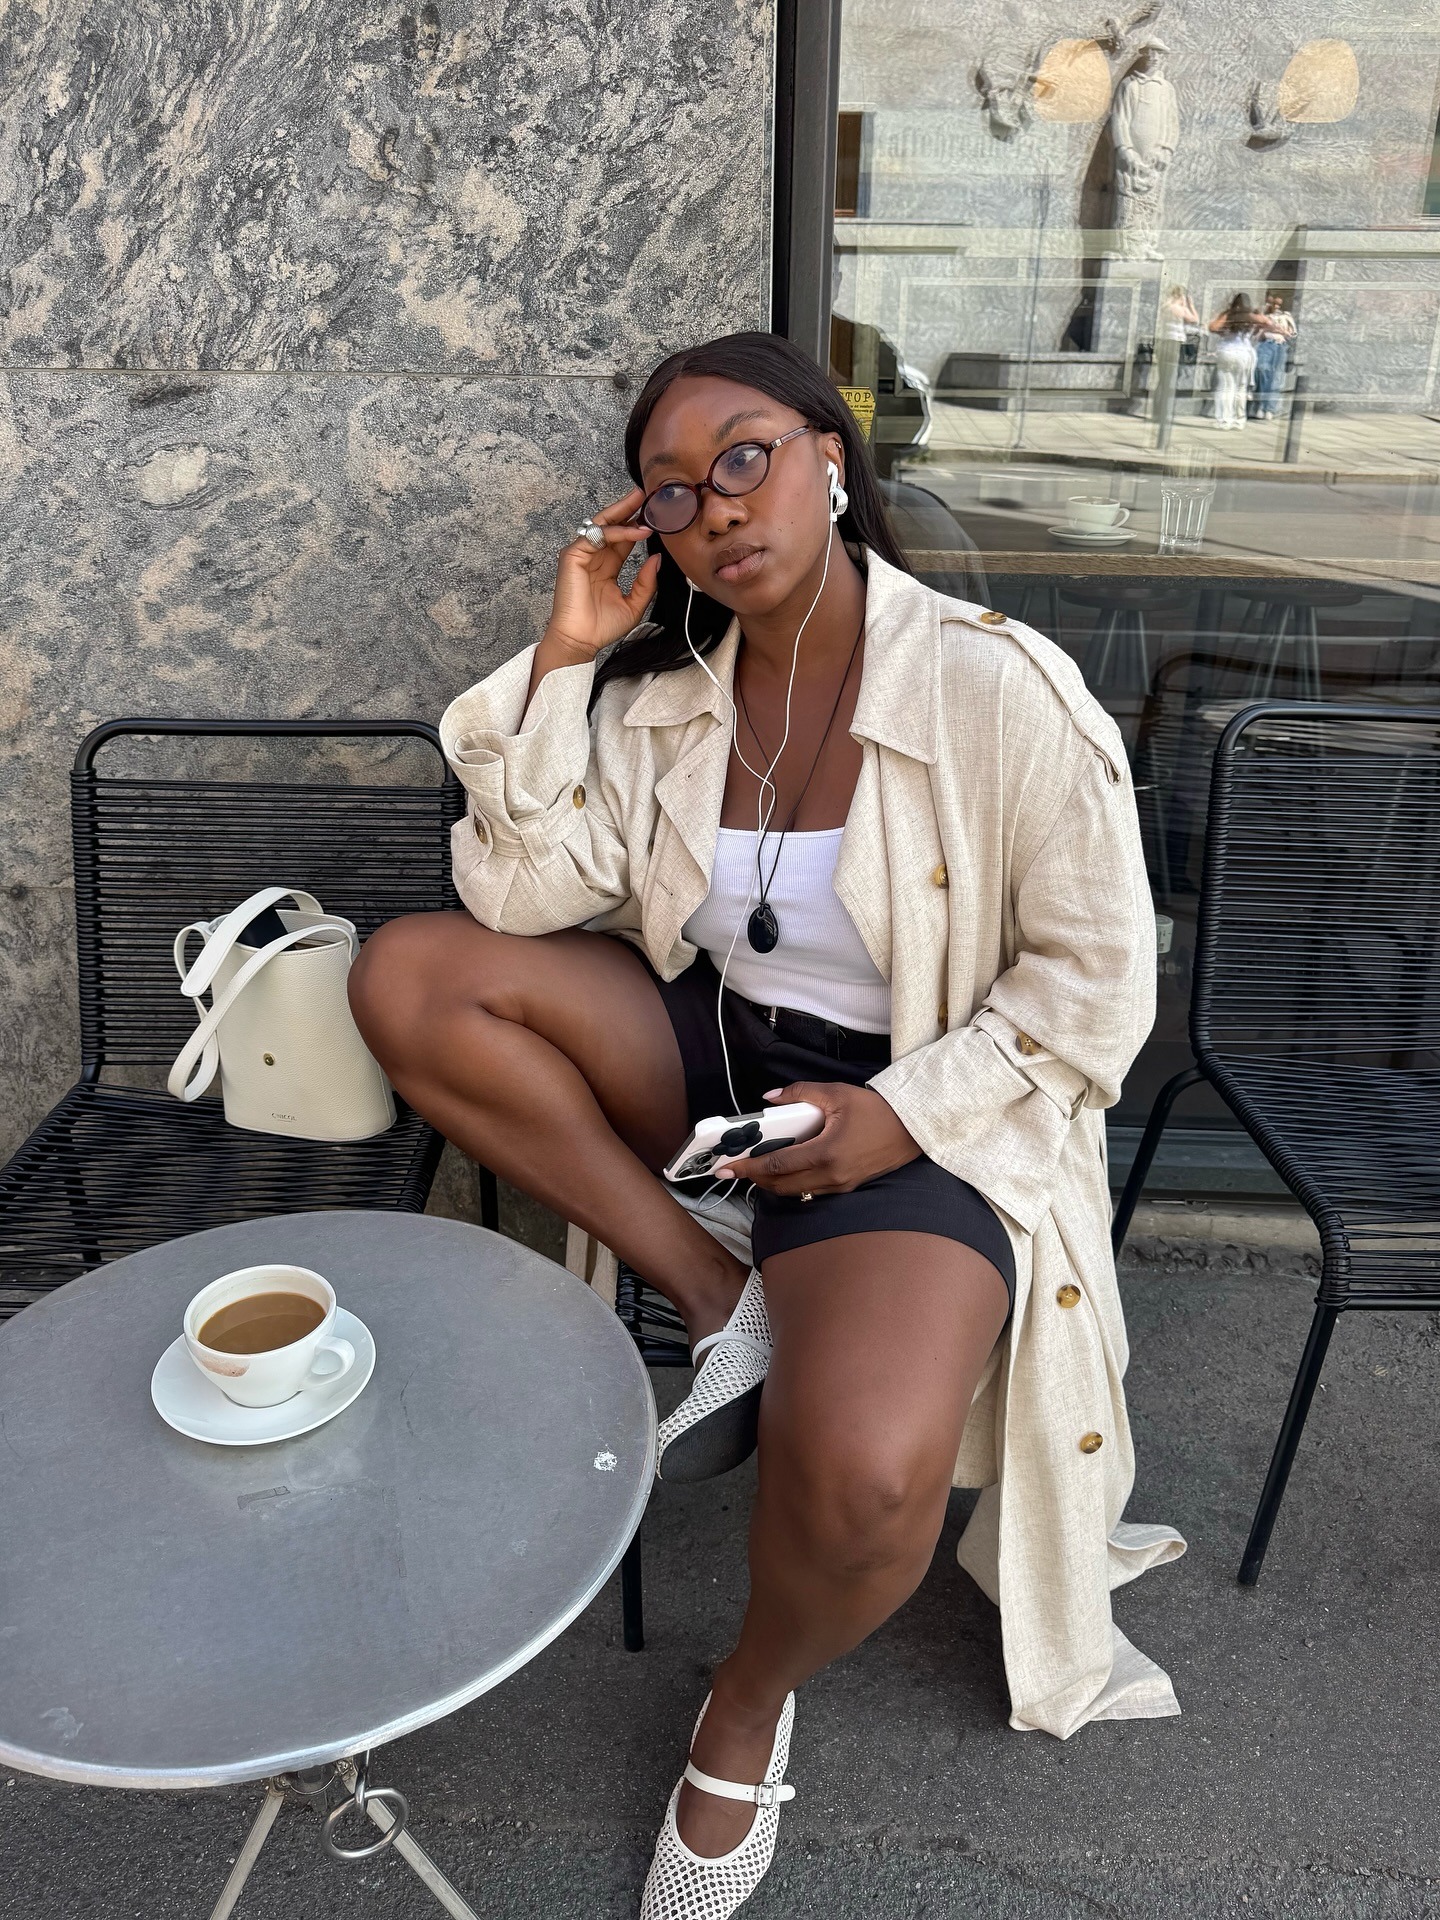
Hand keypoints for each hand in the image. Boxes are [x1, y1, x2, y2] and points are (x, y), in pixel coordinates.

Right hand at [541, 485, 659, 666]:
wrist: (581, 640)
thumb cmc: (602, 626)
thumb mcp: (634, 603)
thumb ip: (646, 582)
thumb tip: (656, 559)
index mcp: (607, 566)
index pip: (624, 539)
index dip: (638, 526)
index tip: (657, 516)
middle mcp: (595, 556)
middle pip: (613, 525)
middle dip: (629, 508)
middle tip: (647, 494)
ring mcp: (582, 554)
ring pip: (603, 524)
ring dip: (623, 512)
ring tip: (642, 501)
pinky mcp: (573, 556)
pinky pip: (596, 536)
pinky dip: (616, 532)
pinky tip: (635, 531)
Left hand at [713, 1082, 921, 1196]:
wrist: (912, 1128)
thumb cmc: (876, 1110)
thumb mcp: (836, 1094)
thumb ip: (800, 1093)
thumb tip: (770, 1098)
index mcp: (826, 1153)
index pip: (776, 1165)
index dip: (748, 1167)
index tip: (727, 1167)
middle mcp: (831, 1176)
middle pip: (780, 1185)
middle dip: (755, 1179)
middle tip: (736, 1168)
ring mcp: (840, 1186)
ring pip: (795, 1192)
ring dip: (772, 1184)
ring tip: (757, 1168)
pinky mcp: (846, 1188)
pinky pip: (811, 1192)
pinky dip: (792, 1184)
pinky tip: (785, 1170)